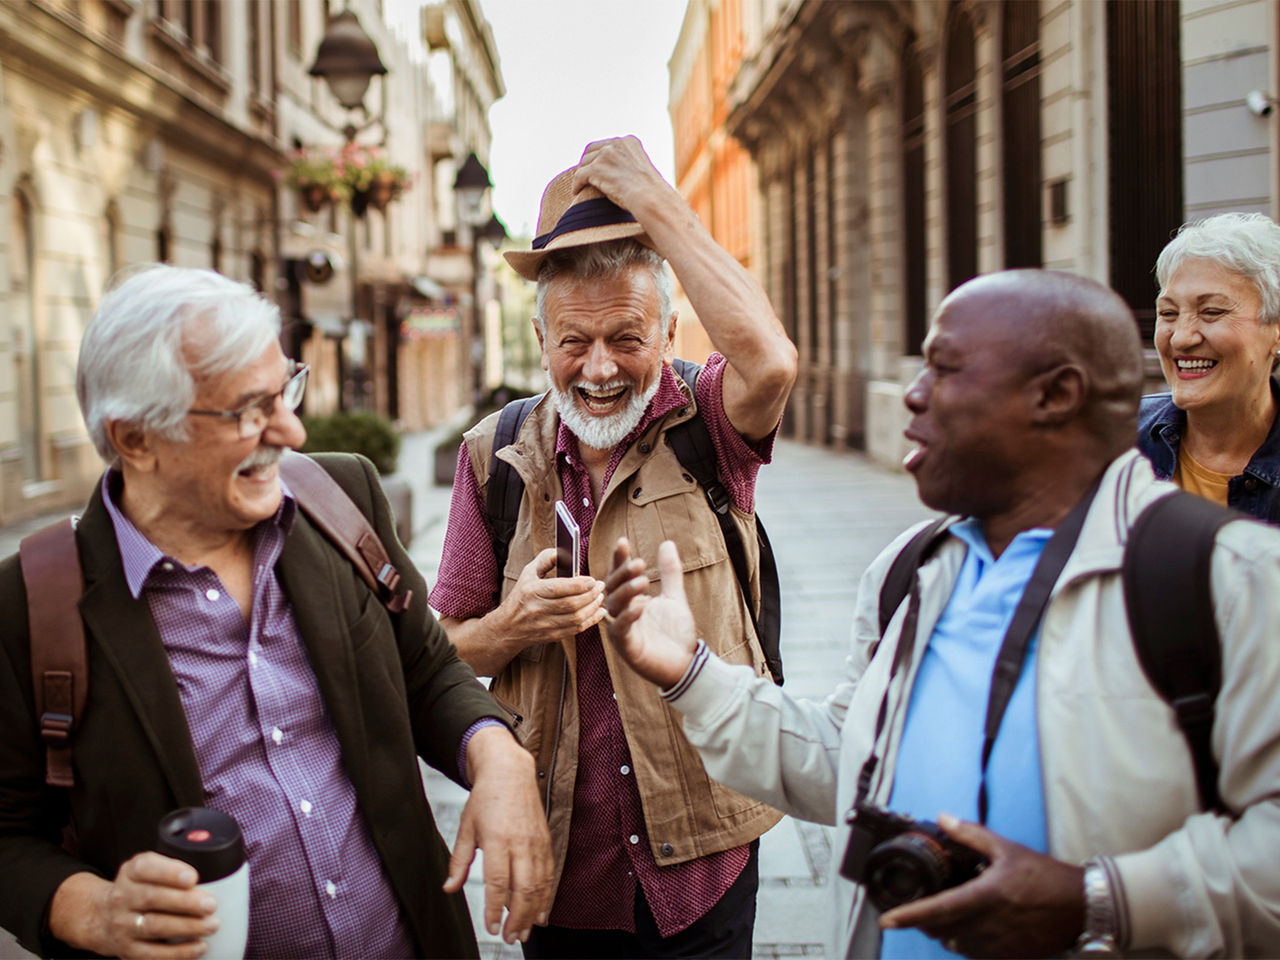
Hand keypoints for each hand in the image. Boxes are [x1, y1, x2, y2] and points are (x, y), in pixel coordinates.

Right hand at [50, 854, 217, 958]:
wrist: (102, 917)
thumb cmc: (139, 888)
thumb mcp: (148, 868)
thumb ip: (172, 866)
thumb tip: (211, 874)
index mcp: (131, 873)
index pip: (144, 868)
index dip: (169, 872)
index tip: (192, 877)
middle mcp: (123, 897)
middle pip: (152, 898)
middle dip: (185, 902)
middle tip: (211, 905)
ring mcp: (123, 925)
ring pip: (154, 926)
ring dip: (187, 927)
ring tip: (211, 925)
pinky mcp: (127, 949)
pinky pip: (152, 954)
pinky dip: (178, 952)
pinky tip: (199, 946)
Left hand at [445, 726, 553, 944]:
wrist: (510, 772)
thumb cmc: (486, 798)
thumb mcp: (466, 828)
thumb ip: (459, 862)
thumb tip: (450, 888)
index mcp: (497, 839)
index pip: (497, 882)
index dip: (494, 909)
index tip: (490, 927)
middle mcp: (520, 842)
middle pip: (523, 889)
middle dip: (517, 919)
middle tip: (509, 938)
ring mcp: (536, 843)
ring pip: (539, 885)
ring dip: (532, 913)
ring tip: (524, 933)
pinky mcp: (546, 842)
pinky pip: (550, 875)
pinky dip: (546, 897)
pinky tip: (540, 913)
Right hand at [500, 547, 605, 643]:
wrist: (508, 627)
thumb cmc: (521, 595)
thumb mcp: (528, 573)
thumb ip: (546, 558)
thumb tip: (564, 550)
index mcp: (532, 591)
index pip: (559, 588)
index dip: (579, 584)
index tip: (592, 580)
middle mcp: (538, 610)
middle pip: (571, 604)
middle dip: (590, 595)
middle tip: (601, 586)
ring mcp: (545, 625)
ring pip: (576, 618)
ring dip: (593, 607)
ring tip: (600, 597)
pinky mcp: (552, 636)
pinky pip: (576, 629)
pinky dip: (591, 621)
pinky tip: (599, 612)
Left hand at [572, 136, 673, 218]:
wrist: (650, 198)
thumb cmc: (651, 191)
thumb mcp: (643, 169)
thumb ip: (631, 164)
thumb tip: (627, 172)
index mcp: (629, 141)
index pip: (606, 144)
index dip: (598, 155)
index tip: (595, 165)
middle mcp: (617, 143)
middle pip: (591, 149)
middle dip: (586, 162)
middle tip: (583, 174)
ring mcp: (606, 154)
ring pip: (584, 162)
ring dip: (581, 174)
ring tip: (580, 185)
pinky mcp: (597, 168)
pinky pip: (580, 175)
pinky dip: (577, 184)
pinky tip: (576, 191)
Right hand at [602, 538, 697, 689]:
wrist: (686, 665)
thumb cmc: (675, 634)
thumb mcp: (674, 597)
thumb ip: (669, 573)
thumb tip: (667, 543)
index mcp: (630, 602)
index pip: (619, 576)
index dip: (619, 560)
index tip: (622, 542)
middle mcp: (622, 614)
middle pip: (612, 589)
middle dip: (622, 574)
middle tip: (639, 563)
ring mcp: (623, 631)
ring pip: (614, 607)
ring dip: (626, 592)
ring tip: (642, 580)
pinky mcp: (628, 648)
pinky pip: (621, 630)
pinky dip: (629, 616)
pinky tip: (641, 605)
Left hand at [877, 814, 1084, 957]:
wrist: (1084, 908)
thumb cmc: (1047, 878)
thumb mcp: (1007, 849)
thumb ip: (971, 835)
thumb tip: (944, 819)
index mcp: (985, 897)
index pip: (938, 910)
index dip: (909, 917)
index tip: (887, 920)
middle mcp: (989, 926)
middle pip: (942, 931)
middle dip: (926, 922)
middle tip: (919, 908)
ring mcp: (1000, 945)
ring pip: (957, 945)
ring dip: (946, 933)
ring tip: (946, 915)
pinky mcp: (1011, 957)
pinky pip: (978, 954)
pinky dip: (967, 943)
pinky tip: (971, 927)